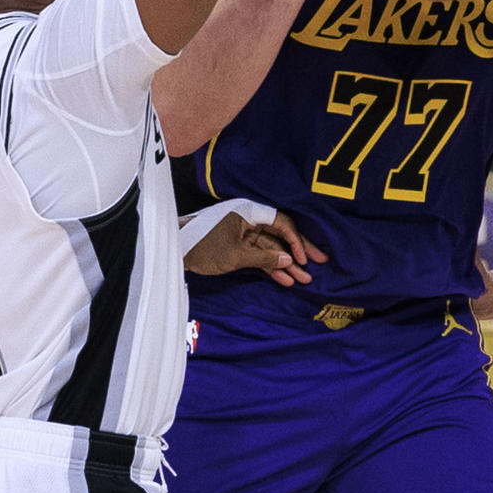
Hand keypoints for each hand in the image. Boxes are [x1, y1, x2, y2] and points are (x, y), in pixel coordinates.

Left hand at [183, 209, 326, 287]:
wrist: (173, 251)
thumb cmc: (202, 248)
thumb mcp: (235, 256)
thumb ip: (263, 258)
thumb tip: (288, 260)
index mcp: (248, 212)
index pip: (281, 223)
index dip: (296, 241)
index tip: (305, 259)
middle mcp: (248, 219)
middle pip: (280, 234)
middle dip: (298, 251)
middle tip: (319, 264)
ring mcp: (243, 233)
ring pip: (271, 248)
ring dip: (285, 264)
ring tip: (303, 280)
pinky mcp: (237, 245)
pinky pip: (259, 255)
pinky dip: (270, 267)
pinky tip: (285, 280)